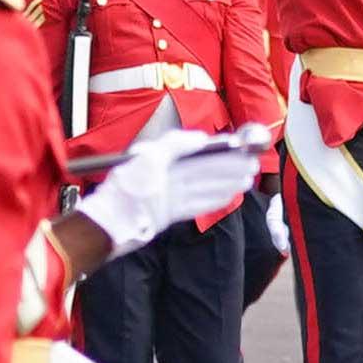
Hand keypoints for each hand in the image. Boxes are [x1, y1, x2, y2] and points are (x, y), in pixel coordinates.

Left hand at [79, 115, 264, 251]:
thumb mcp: (149, 157)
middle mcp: (166, 176)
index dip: (217, 150)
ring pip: (203, 187)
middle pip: (203, 170)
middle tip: (251, 165)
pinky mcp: (169, 214)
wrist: (111, 222)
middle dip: (227, 167)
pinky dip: (213, 200)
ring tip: (246, 179)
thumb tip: (201, 139)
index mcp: (161, 158)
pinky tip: (229, 196)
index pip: (195, 151)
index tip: (237, 147)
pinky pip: (197, 204)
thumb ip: (175, 144)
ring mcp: (168, 195)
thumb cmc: (127, 187)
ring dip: (226, 183)